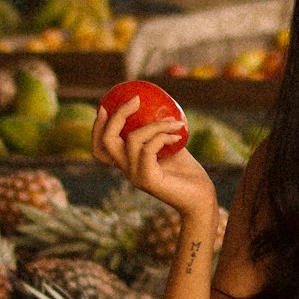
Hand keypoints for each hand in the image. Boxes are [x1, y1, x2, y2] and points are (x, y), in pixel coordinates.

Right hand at [92, 96, 214, 217]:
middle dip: (117, 116)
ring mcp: (135, 176)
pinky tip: (178, 134)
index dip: (97, 127)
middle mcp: (127, 170)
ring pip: (132, 140)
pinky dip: (162, 136)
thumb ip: (158, 132)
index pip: (100, 147)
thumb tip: (158, 106)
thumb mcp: (170, 145)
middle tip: (135, 100)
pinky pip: (148, 149)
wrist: (201, 197)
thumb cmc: (187, 172)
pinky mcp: (147, 180)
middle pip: (106, 141)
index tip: (104, 105)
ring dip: (155, 125)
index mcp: (128, 162)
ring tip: (175, 123)